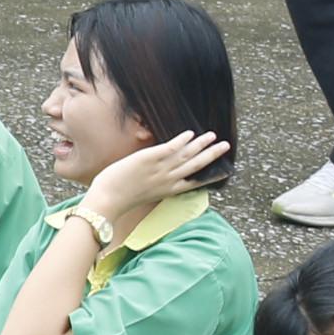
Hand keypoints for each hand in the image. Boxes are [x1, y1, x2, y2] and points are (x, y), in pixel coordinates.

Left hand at [81, 129, 231, 231]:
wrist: (107, 201)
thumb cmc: (119, 198)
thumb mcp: (143, 193)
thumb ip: (153, 185)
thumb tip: (155, 177)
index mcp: (168, 190)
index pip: (194, 182)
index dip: (209, 176)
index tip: (223, 170)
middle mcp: (168, 180)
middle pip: (196, 166)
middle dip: (212, 155)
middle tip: (226, 146)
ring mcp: (160, 170)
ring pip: (187, 155)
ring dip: (201, 145)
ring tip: (213, 136)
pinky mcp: (149, 159)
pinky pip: (170, 148)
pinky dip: (182, 141)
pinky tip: (190, 133)